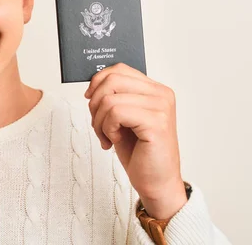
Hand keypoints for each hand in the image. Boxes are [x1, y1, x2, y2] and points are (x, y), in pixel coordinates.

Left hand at [84, 63, 186, 219]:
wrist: (156, 182)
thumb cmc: (139, 151)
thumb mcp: (123, 117)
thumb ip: (115, 96)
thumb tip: (93, 84)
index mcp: (155, 89)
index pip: (119, 69)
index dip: (97, 82)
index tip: (90, 99)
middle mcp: (161, 94)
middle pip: (111, 80)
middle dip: (95, 104)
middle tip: (98, 125)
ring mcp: (161, 107)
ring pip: (109, 98)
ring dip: (99, 121)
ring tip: (107, 136)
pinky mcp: (156, 123)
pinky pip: (115, 113)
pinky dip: (107, 129)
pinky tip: (115, 141)